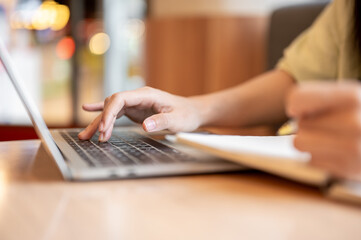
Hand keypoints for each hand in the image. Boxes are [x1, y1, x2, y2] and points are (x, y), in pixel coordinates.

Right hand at [78, 87, 202, 141]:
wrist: (191, 112)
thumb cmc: (186, 115)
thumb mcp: (177, 120)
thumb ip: (161, 121)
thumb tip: (145, 126)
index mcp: (146, 95)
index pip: (120, 98)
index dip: (109, 112)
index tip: (104, 129)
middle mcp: (138, 97)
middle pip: (112, 104)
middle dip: (101, 120)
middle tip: (93, 137)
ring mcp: (135, 103)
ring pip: (111, 109)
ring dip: (99, 121)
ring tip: (86, 135)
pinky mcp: (135, 110)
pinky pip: (116, 110)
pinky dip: (103, 112)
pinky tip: (89, 109)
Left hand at [287, 81, 360, 180]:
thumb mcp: (351, 98)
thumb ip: (320, 98)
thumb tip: (293, 112)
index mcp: (353, 97)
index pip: (298, 98)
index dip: (296, 104)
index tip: (302, 108)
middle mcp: (355, 123)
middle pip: (299, 124)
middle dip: (307, 124)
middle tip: (327, 125)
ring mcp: (353, 150)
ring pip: (300, 143)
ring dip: (310, 142)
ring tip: (330, 138)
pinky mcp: (349, 171)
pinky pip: (311, 161)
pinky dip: (320, 157)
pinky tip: (338, 152)